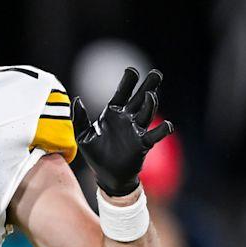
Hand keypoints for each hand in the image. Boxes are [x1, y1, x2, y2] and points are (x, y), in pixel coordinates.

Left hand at [71, 67, 174, 196]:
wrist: (106, 176)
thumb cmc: (95, 155)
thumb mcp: (82, 135)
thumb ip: (80, 118)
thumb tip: (77, 99)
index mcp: (113, 114)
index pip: (122, 94)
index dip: (127, 82)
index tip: (131, 70)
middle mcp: (127, 119)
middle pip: (140, 99)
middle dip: (148, 86)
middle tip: (157, 74)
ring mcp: (136, 130)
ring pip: (147, 113)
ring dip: (151, 104)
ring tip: (151, 95)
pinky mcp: (142, 144)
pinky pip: (154, 135)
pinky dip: (162, 130)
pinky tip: (167, 125)